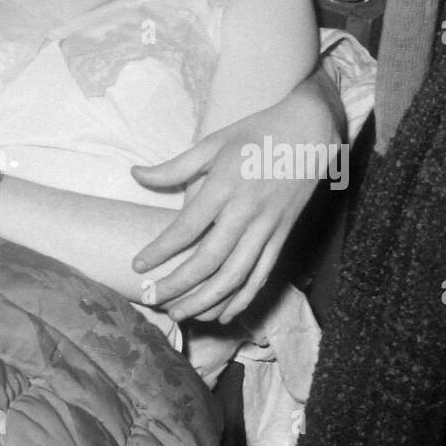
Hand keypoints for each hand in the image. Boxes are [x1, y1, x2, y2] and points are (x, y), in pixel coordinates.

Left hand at [130, 82, 339, 323]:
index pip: (186, 228)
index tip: (138, 266)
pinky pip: (262, 275)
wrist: (310, 131)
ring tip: (181, 315)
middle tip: (152, 299)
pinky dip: (242, 299)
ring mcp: (268, 227)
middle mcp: (246, 211)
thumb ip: (174, 166)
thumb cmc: (256, 133)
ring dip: (207, 300)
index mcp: (224, 185)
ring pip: (236, 276)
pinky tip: (222, 314)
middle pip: (209, 260)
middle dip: (178, 285)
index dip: (160, 251)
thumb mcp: (213, 142)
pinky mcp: (283, 236)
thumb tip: (135, 174)